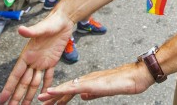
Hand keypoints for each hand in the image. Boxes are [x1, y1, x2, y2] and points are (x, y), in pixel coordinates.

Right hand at [0, 11, 75, 103]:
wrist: (64, 19)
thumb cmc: (52, 22)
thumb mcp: (42, 27)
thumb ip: (32, 31)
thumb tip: (20, 30)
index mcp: (27, 54)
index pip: (16, 74)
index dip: (9, 87)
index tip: (2, 99)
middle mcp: (32, 60)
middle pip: (23, 82)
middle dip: (16, 96)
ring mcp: (42, 62)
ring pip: (34, 82)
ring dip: (29, 94)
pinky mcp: (52, 61)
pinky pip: (48, 77)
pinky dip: (46, 86)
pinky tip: (44, 95)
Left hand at [39, 62, 154, 103]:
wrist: (137, 75)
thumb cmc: (126, 81)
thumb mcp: (106, 90)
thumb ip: (93, 93)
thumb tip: (83, 97)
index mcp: (90, 81)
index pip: (71, 89)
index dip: (59, 95)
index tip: (48, 101)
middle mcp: (87, 79)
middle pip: (66, 88)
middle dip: (53, 96)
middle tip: (40, 101)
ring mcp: (89, 80)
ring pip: (67, 87)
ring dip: (53, 93)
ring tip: (41, 98)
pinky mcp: (92, 83)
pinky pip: (74, 87)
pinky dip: (61, 90)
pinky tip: (52, 92)